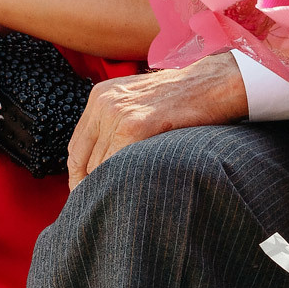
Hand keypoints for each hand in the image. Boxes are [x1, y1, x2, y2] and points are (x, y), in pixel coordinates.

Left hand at [64, 51, 250, 188]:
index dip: (80, 175)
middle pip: (83, 160)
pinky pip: (116, 166)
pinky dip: (123, 181)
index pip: (75, 147)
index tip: (89, 193)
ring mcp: (118, 113)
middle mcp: (103, 102)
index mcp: (100, 95)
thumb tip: (97, 166)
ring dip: (111, 184)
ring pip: (98, 167)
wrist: (213, 83)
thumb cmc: (183, 97)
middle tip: (105, 204)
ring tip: (126, 196)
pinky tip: (137, 187)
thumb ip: (114, 123)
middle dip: (92, 184)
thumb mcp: (138, 100)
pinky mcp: (136, 126)